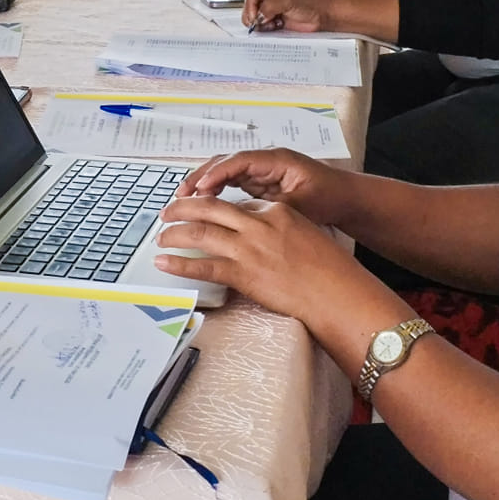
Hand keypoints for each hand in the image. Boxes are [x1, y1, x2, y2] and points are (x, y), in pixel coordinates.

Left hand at [154, 194, 364, 321]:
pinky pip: (203, 266)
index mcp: (276, 212)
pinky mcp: (243, 273)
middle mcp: (259, 225)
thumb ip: (279, 230)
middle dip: (184, 208)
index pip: (236, 206)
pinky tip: (164, 262)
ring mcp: (249, 248)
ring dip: (175, 234)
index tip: (201, 213)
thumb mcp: (306, 236)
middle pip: (211, 208)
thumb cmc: (330, 271)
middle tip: (167, 212)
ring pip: (200, 232)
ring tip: (160, 236)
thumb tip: (259, 237)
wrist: (338, 294)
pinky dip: (179, 264)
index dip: (213, 209)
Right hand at [178, 148, 355, 223]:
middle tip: (181, 195)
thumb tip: (246, 216)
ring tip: (183, 199)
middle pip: (224, 162)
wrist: (346, 198)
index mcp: (276, 160)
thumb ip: (273, 208)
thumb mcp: (302, 205)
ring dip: (203, 184)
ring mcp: (260, 170)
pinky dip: (214, 191)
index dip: (216, 174)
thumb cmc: (328, 197)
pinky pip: (230, 183)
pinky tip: (202, 204)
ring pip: (223, 172)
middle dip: (201, 176)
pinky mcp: (258, 182)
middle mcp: (264, 161)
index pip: (238, 161)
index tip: (200, 189)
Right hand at [243, 0, 335, 32]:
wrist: (323, 16)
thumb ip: (268, 7)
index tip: (252, 16)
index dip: (250, 5)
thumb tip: (258, 15)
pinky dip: (267, 27)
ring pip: (259, 17)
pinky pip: (266, 25)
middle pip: (253, 6)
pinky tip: (275, 26)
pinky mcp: (279, 20)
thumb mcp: (285, 1)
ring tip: (269, 24)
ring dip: (261, 22)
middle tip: (255, 23)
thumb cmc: (311, 3)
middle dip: (253, 15)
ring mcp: (276, 9)